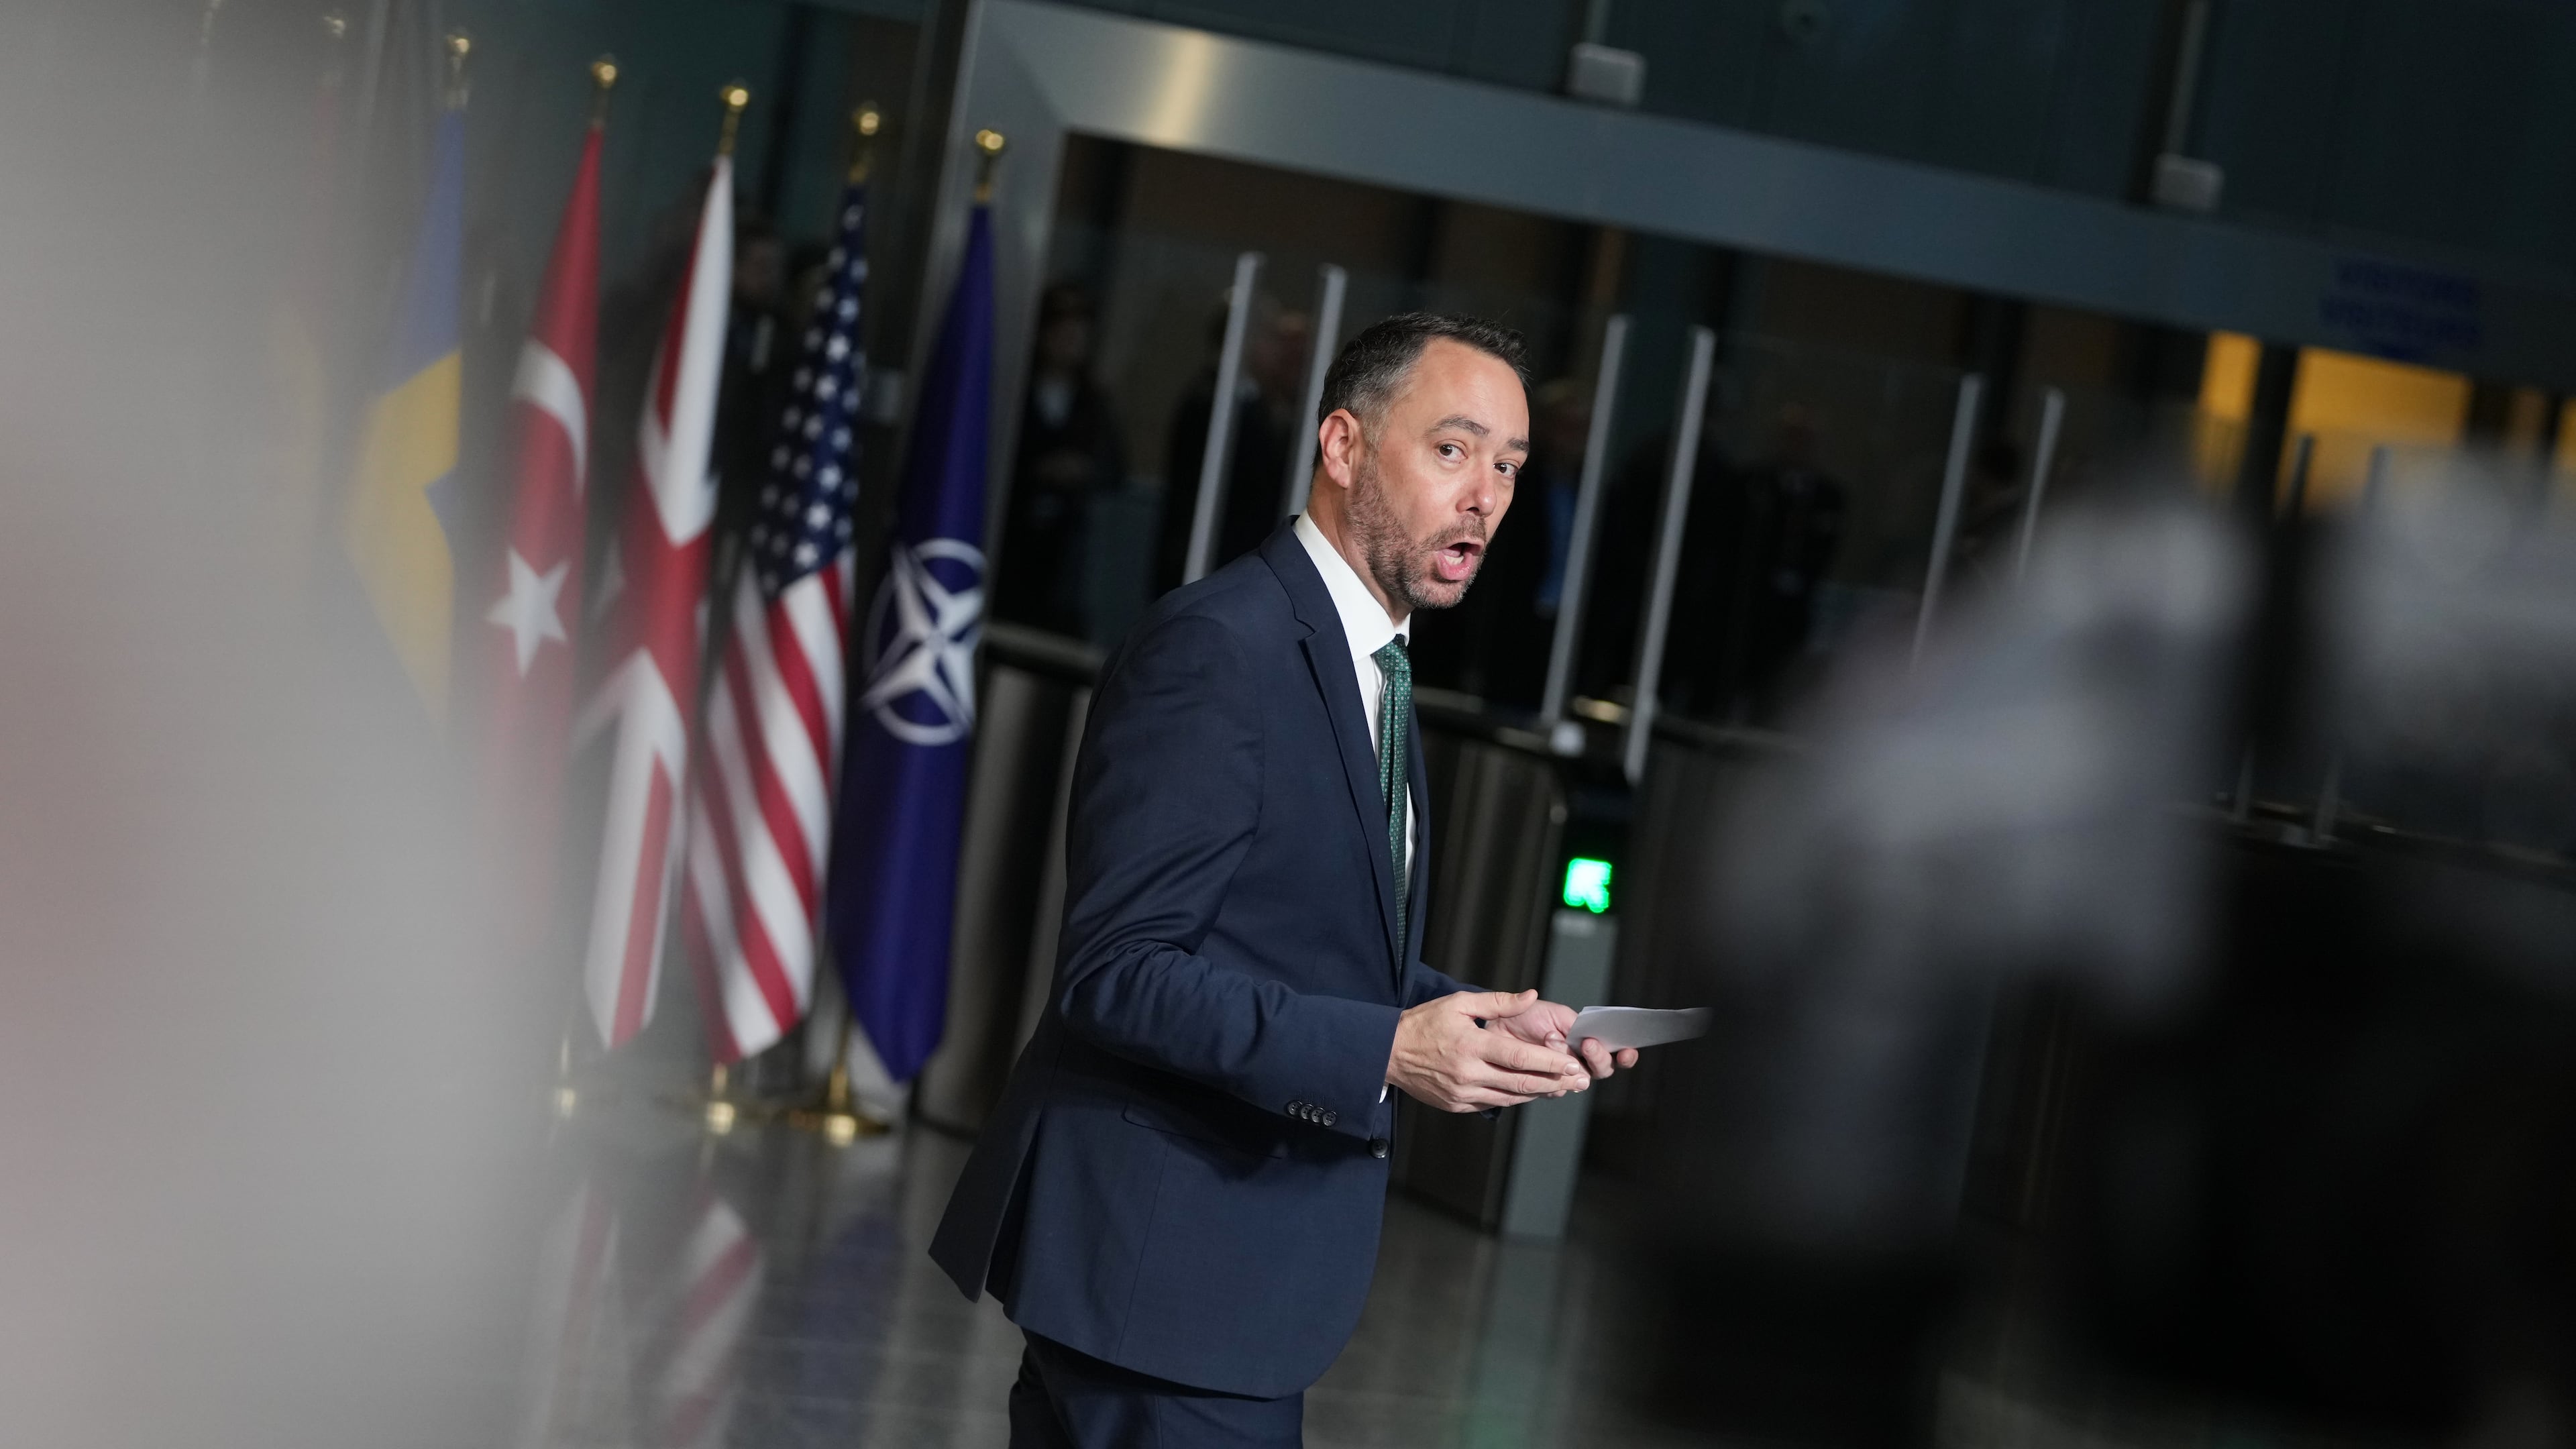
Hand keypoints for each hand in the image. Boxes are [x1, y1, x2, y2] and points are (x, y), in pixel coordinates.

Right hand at [1387, 990, 1588, 1111]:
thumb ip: (1498, 1002)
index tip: (1571, 1063)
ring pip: (1510, 1097)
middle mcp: (1469, 1074)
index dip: (1549, 1062)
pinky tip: (1529, 1091)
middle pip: (1521, 1083)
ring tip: (1562, 1087)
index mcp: (1471, 1046)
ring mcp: (1463, 1093)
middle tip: (1578, 1080)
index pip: (1519, 1058)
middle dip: (1554, 1082)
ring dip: (1538, 1093)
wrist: (1387, 1052)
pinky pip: (1493, 1103)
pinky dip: (1514, 1097)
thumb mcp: (1459, 1003)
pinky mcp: (1458, 1105)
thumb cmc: (1423, 1023)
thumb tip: (1531, 996)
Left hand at [1490, 1000, 1640, 1093]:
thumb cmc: (1526, 1017)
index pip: (1614, 1053)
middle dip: (1598, 1057)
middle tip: (1587, 1043)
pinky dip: (1550, 1075)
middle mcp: (1578, 1061)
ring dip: (1569, 1062)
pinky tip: (1538, 1059)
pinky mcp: (1542, 1087)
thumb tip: (1589, 1040)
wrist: (1495, 1026)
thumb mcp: (1555, 1013)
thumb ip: (1576, 1025)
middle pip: (1601, 1070)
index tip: (1627, 1050)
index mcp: (1587, 1041)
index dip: (1625, 1054)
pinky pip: (1555, 1090)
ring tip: (1551, 1039)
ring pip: (1579, 1081)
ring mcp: (1561, 1076)